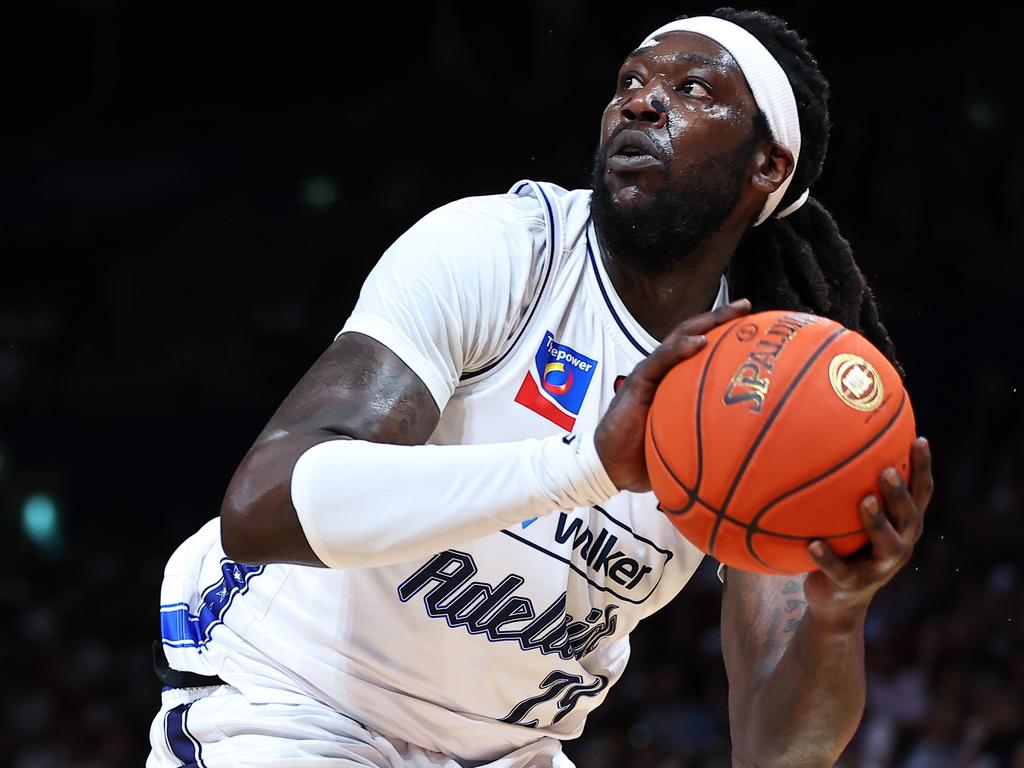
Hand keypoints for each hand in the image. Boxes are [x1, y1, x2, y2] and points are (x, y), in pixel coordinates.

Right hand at [595, 299, 751, 491]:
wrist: (614, 464)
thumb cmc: (649, 454)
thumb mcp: (686, 439)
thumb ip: (709, 433)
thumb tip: (749, 444)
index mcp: (675, 379)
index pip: (701, 348)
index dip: (725, 334)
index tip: (754, 323)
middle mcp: (664, 370)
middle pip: (692, 333)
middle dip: (719, 317)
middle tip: (746, 306)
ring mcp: (649, 373)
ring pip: (678, 338)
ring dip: (704, 324)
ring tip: (728, 314)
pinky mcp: (638, 381)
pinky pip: (660, 360)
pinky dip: (679, 349)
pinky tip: (699, 342)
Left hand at [803, 436, 932, 629]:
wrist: (836, 600)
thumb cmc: (845, 546)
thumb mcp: (851, 519)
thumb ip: (851, 490)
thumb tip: (831, 441)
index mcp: (903, 527)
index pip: (920, 494)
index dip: (922, 468)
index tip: (919, 439)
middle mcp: (898, 546)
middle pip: (908, 517)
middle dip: (900, 494)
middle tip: (887, 470)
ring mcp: (878, 568)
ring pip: (885, 545)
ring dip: (876, 522)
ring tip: (865, 501)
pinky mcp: (852, 585)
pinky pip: (840, 570)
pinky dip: (826, 557)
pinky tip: (812, 544)